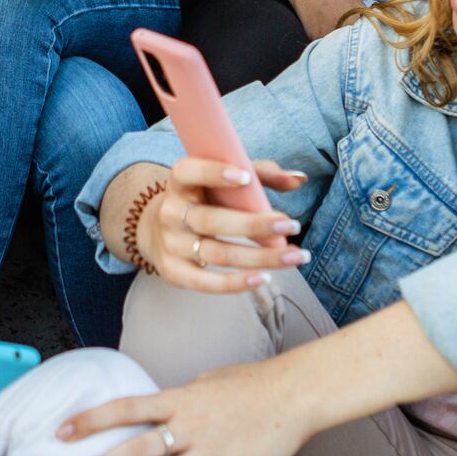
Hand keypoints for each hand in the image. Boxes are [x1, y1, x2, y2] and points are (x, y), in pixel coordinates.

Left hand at [58, 358, 314, 455]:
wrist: (295, 393)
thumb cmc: (251, 384)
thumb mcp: (205, 381)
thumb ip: (178, 399)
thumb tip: (156, 410)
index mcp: (179, 399)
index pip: (126, 407)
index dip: (91, 419)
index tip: (61, 432)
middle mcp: (190, 425)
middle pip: (135, 448)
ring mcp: (211, 452)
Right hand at [137, 157, 309, 293]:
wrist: (157, 229)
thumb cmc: (204, 197)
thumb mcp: (223, 179)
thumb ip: (260, 175)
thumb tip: (299, 178)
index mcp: (180, 181)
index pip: (188, 172)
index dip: (213, 173)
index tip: (246, 177)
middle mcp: (170, 212)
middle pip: (212, 221)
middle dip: (254, 225)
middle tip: (291, 225)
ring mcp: (170, 244)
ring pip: (217, 253)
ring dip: (260, 257)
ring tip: (295, 256)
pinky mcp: (173, 271)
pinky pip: (205, 283)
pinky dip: (236, 283)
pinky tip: (264, 278)